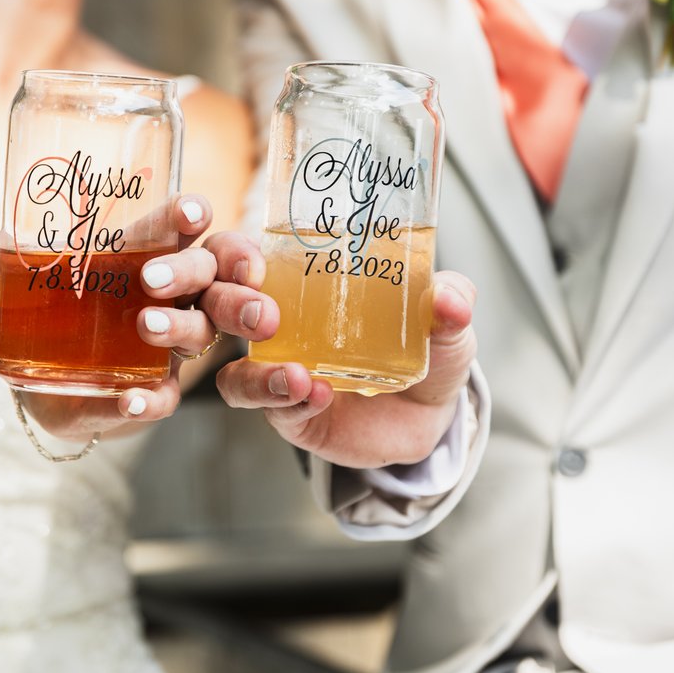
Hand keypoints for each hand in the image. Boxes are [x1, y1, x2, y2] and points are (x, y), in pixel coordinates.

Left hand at [0, 195, 229, 446]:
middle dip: (187, 271)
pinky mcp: (156, 391)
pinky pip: (168, 396)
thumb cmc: (59, 314)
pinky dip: (152, 398)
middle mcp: (174, 298)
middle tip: (152, 278)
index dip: (192, 214)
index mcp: (151, 257)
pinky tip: (131, 399)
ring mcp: (170, 347)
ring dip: (179, 327)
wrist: (54, 387)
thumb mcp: (31, 286)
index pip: (184, 228)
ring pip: (200, 332)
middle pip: (204, 274)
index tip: (189, 212)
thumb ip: (5, 265)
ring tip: (147, 326)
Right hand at [208, 230, 477, 469]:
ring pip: (237, 375)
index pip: (246, 260)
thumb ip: (450, 301)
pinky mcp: (290, 415)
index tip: (252, 260)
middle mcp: (281, 327)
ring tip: (300, 378)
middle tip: (262, 313)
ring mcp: (281, 373)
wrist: (432, 414)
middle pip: (223, 311)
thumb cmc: (425, 347)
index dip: (235, 256)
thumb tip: (449, 299)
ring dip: (260, 376)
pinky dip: (291, 405)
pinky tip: (319, 395)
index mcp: (304, 285)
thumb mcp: (444, 319)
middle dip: (229, 308)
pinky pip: (272, 411)